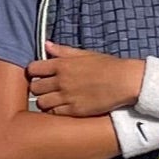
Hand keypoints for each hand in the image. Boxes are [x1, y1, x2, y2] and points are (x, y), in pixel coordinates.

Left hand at [23, 45, 139, 120]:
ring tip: (53, 100)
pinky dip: (54, 112)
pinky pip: (54, 113)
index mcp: (62, 64)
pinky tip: (61, 108)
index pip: (33, 69)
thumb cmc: (107, 66)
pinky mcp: (74, 110)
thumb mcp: (84, 54)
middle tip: (45, 89)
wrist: (124, 81)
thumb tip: (47, 44)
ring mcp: (67, 97)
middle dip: (38, 88)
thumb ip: (63, 50)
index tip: (38, 75)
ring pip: (41, 103)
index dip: (33, 72)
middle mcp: (61, 81)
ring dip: (45, 101)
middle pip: (35, 88)